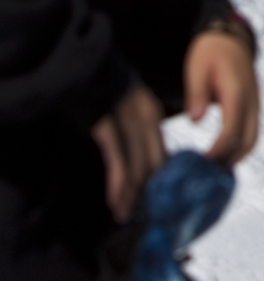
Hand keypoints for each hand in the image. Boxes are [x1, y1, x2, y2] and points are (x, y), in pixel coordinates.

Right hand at [91, 83, 164, 222]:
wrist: (85, 65)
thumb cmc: (105, 90)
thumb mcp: (128, 107)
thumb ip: (137, 130)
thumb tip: (144, 161)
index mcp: (152, 115)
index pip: (161, 153)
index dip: (160, 179)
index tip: (159, 201)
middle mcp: (145, 119)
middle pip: (151, 162)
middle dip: (148, 192)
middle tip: (146, 216)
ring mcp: (126, 122)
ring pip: (135, 165)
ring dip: (130, 193)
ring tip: (127, 215)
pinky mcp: (105, 126)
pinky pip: (116, 159)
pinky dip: (118, 182)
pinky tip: (118, 199)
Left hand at [185, 31, 260, 164]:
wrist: (229, 38)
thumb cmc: (208, 52)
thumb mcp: (196, 68)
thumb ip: (196, 94)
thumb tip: (195, 121)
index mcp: (237, 90)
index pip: (231, 128)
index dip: (218, 149)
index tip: (201, 163)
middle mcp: (252, 99)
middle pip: (249, 139)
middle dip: (230, 159)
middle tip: (207, 174)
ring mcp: (255, 103)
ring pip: (253, 138)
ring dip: (236, 156)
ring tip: (213, 168)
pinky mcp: (253, 106)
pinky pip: (251, 131)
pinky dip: (238, 146)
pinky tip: (221, 153)